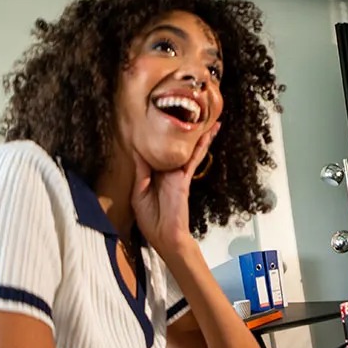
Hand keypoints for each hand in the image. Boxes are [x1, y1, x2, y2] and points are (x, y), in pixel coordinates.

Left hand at [131, 123, 220, 254]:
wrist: (165, 237)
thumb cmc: (151, 219)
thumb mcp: (138, 193)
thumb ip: (140, 170)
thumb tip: (138, 149)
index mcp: (155, 173)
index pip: (158, 150)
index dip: (160, 134)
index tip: (160, 115)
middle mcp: (168, 170)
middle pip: (178, 146)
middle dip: (186, 130)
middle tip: (193, 110)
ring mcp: (178, 173)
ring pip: (190, 148)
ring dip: (200, 133)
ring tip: (209, 117)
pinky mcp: (185, 178)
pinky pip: (194, 157)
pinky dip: (202, 144)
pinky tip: (209, 132)